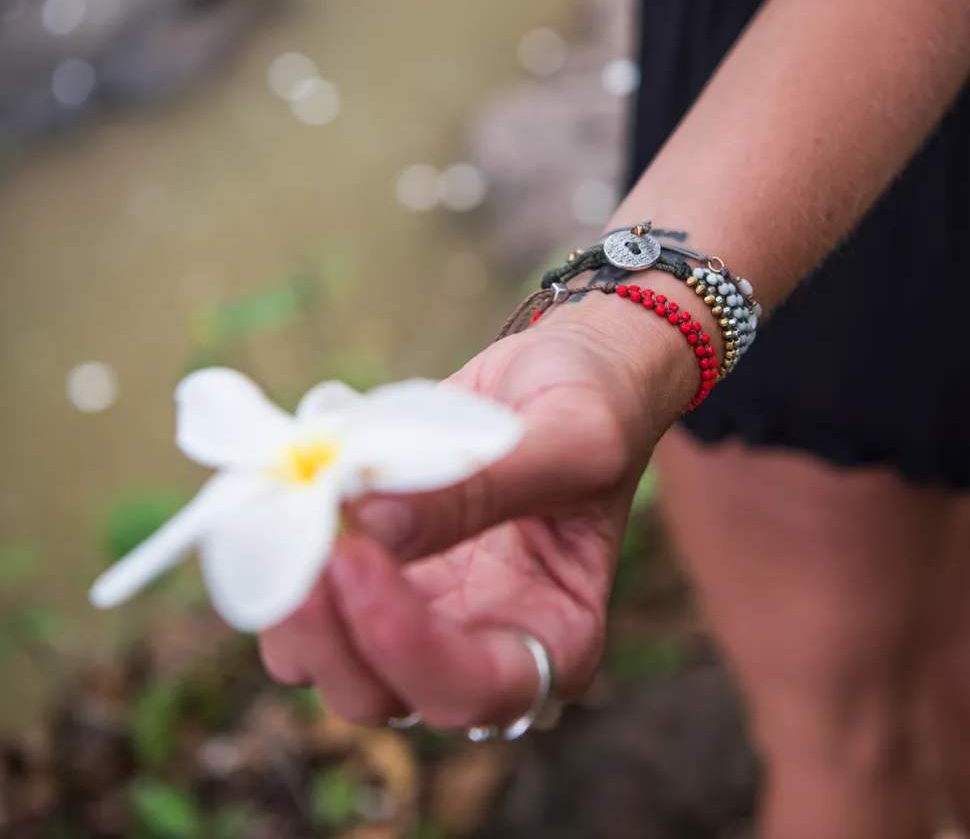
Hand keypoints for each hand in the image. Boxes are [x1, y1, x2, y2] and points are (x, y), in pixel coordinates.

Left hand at [259, 288, 694, 728]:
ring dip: (290, 596)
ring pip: (320, 661)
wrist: (560, 372)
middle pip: (380, 696)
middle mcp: (477, 645)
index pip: (474, 690)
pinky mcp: (368, 573)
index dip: (406, 647)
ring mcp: (415, 614)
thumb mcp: (569, 436)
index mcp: (554, 636)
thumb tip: (370, 525)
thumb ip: (483, 486)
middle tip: (308, 529)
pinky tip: (287, 492)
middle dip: (330, 629)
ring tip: (296, 500)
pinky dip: (275, 557)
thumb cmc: (594, 403)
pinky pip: (300, 600)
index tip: (358, 558)